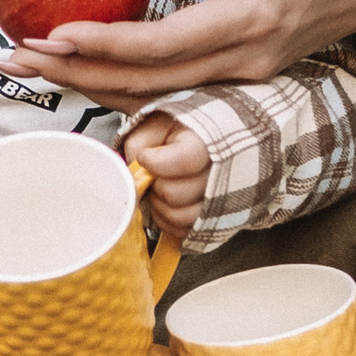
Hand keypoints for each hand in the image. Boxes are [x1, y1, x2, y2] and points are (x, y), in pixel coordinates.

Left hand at [0, 0, 355, 100]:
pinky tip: (84, 70)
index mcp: (249, 19)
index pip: (162, 46)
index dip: (103, 46)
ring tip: (32, 67)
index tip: (51, 38)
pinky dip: (123, 82)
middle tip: (12, 61)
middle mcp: (244, 61)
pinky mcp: (241, 78)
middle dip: (74, 76)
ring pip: (154, 95)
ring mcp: (244, 77)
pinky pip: (171, 90)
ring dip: (90, 83)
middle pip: (145, 84)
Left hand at [126, 109, 209, 239]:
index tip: (145, 157)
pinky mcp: (214, 221)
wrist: (202, 142)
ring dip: (161, 207)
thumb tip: (133, 171)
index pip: (185, 160)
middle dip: (155, 186)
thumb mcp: (155, 124)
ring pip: (181, 218)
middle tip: (152, 176)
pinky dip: (169, 222)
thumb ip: (140, 143)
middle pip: (175, 194)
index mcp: (208, 143)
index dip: (156, 164)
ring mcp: (221, 201)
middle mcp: (221, 174)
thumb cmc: (176, 131)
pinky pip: (185, 232)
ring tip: (159, 190)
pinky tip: (166, 204)